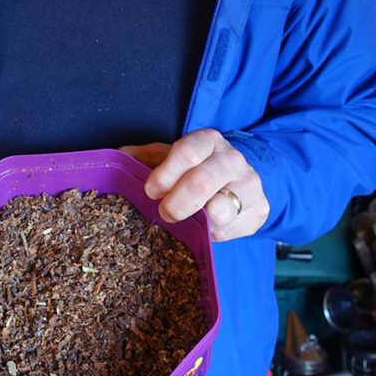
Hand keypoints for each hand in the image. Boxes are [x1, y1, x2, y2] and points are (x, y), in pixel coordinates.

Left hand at [119, 129, 268, 239]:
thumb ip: (143, 156)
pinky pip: (231, 229)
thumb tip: (116, 157)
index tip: (150, 191)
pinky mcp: (259, 209)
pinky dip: (213, 234)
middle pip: (201, 182)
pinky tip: (206, 228)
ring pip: (220, 209)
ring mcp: (249, 184)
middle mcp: (232, 159)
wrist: (240, 178)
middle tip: (165, 213)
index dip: (165, 174)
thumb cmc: (196, 167)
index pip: (187, 152)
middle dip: (176, 203)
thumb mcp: (171, 156)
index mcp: (208, 140)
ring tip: (188, 221)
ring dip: (196, 221)